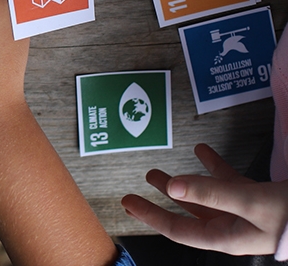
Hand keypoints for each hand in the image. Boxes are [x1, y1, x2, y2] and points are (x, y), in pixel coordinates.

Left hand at [122, 143, 287, 255]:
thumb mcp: (251, 202)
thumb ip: (212, 192)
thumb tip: (173, 185)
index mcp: (226, 235)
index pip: (178, 228)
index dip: (151, 215)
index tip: (128, 202)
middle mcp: (232, 226)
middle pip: (187, 213)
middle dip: (161, 200)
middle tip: (138, 186)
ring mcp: (245, 212)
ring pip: (205, 196)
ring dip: (183, 182)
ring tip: (161, 169)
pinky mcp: (258, 197)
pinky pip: (228, 182)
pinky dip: (214, 166)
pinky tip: (202, 151)